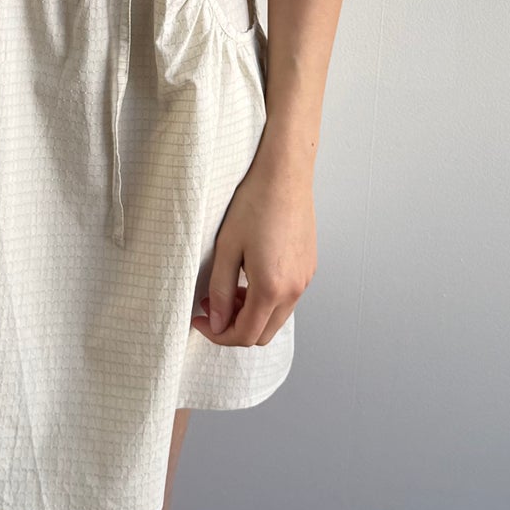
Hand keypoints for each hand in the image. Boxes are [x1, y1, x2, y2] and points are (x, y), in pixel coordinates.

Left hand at [190, 158, 315, 345]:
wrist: (285, 175)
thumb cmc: (255, 203)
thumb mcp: (226, 248)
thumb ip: (221, 291)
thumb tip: (217, 322)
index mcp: (272, 288)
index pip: (245, 335)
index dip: (218, 334)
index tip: (200, 320)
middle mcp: (294, 290)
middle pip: (263, 334)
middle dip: (234, 328)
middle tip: (212, 306)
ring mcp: (305, 280)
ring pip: (276, 317)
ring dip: (251, 314)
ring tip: (230, 289)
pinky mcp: (309, 268)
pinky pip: (287, 299)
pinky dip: (267, 300)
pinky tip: (250, 276)